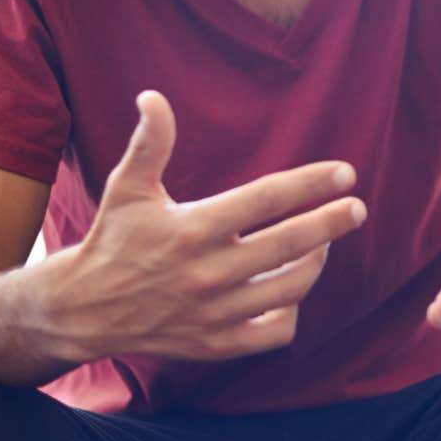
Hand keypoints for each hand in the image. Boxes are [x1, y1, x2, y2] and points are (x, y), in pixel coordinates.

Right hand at [46, 90, 365, 361]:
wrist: (84, 308)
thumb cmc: (113, 239)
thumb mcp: (127, 187)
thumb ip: (149, 143)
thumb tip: (153, 97)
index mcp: (193, 227)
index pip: (266, 199)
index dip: (310, 183)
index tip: (345, 173)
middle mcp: (208, 272)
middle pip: (290, 245)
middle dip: (330, 224)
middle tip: (356, 209)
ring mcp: (214, 312)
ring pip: (289, 290)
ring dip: (314, 264)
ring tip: (322, 244)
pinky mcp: (214, 344)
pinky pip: (272, 333)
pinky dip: (289, 313)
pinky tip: (291, 290)